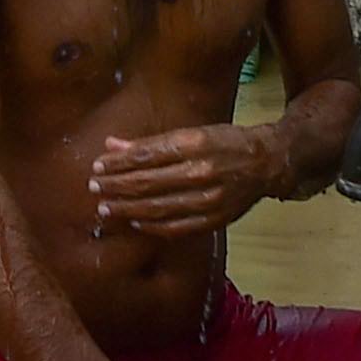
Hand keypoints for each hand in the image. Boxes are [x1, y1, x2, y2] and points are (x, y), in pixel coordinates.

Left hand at [88, 124, 281, 241]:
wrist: (266, 163)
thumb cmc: (224, 142)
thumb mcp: (190, 133)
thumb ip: (150, 142)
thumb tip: (111, 145)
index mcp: (194, 144)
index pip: (145, 156)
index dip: (117, 163)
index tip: (97, 166)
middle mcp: (201, 171)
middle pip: (147, 183)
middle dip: (116, 186)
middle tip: (94, 188)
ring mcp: (208, 199)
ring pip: (157, 208)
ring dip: (126, 208)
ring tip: (105, 207)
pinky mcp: (214, 219)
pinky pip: (176, 227)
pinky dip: (151, 226)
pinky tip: (134, 221)